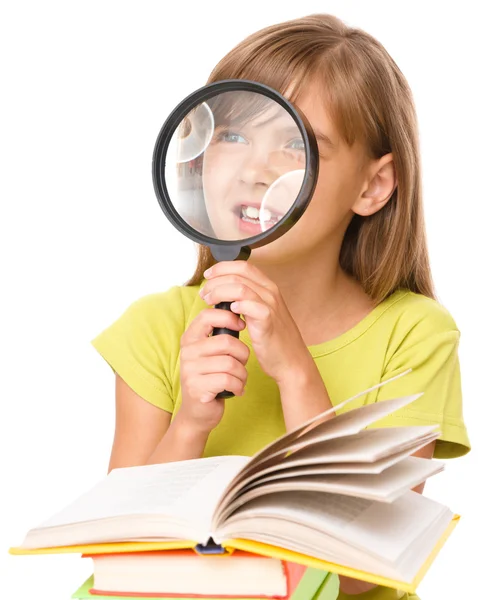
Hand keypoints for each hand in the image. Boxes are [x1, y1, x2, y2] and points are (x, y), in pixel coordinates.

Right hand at [177, 306, 249, 433]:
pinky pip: (229, 380)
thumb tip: (238, 307)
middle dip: (242, 354)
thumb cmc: (211, 377)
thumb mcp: (210, 352)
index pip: (208, 315)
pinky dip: (239, 386)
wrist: (198, 412)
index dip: (228, 317)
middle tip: (242, 363)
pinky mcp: (197, 388)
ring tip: (239, 379)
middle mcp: (187, 352)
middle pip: (226, 342)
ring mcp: (190, 370)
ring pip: (231, 363)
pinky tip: (237, 390)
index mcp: (190, 338)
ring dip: (242, 373)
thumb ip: (218, 334)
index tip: (241, 326)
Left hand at [200, 261, 310, 385]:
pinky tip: (228, 312)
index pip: (242, 266)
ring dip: (219, 292)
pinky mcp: (268, 321)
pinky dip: (237, 305)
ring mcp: (271, 305)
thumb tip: (222, 294)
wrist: (291, 361)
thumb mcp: (259, 313)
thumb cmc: (273, 339)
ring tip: (209, 301)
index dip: (222, 268)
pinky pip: (251, 306)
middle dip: (215, 281)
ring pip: (240, 287)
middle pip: (238, 274)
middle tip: (204, 293)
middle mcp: (270, 292)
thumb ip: (245, 300)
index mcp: (267, 287)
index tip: (208, 276)